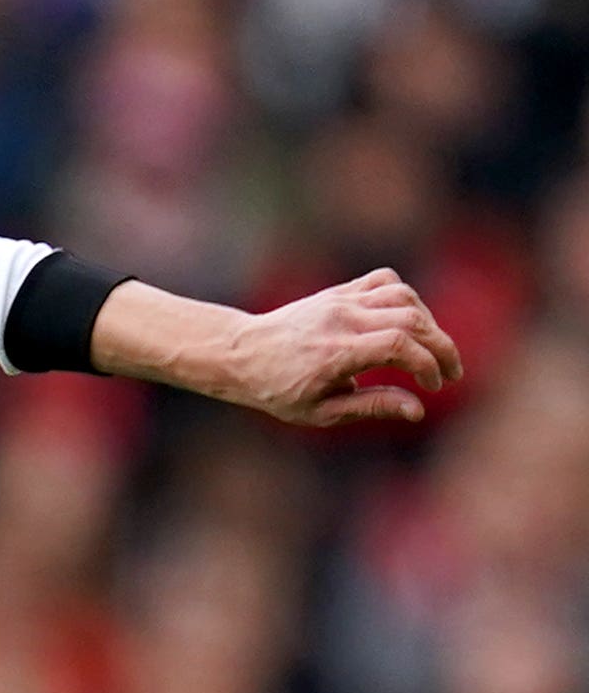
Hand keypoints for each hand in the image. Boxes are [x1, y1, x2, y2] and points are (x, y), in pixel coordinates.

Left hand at [221, 268, 463, 425]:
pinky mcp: (338, 292)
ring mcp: (340, 301)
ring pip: (403, 296)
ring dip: (428, 322)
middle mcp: (340, 319)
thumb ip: (371, 407)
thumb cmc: (278, 390)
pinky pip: (384, 281)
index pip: (398, 344)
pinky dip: (406, 297)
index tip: (432, 387)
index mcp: (335, 352)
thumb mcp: (321, 412)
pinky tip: (408, 322)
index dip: (427, 364)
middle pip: (411, 318)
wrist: (241, 354)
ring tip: (430, 350)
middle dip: (442, 346)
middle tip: (451, 374)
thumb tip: (418, 409)